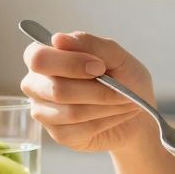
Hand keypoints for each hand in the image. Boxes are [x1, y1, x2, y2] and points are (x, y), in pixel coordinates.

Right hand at [21, 31, 154, 152]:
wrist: (137, 112)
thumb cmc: (124, 78)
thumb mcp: (115, 55)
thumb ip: (89, 44)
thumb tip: (58, 39)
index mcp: (44, 57)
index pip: (39, 58)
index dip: (70, 63)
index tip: (100, 67)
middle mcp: (36, 84)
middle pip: (55, 89)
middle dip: (95, 90)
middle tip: (120, 89)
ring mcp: (43, 111)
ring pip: (70, 112)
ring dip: (105, 106)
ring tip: (125, 101)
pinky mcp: (57, 134)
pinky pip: (79, 129)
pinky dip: (105, 120)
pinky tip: (115, 114)